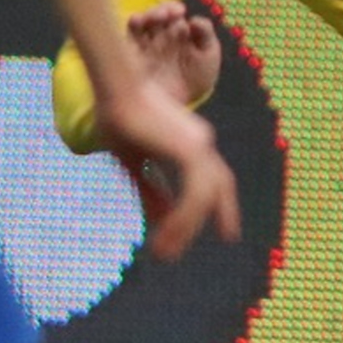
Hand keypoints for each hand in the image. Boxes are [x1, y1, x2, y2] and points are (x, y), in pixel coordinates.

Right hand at [88, 79, 240, 259]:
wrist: (113, 90)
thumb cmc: (117, 119)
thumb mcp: (134, 162)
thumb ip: (151, 190)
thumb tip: (161, 219)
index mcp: (190, 142)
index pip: (214, 177)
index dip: (221, 201)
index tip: (227, 227)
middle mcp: (200, 142)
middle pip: (218, 185)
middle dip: (223, 212)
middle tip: (229, 237)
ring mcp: (199, 145)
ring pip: (205, 195)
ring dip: (188, 225)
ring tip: (167, 252)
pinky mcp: (190, 150)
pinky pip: (194, 192)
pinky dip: (183, 216)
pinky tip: (167, 234)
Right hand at [125, 0, 220, 105]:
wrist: (177, 111)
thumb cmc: (194, 80)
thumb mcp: (207, 56)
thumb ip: (205, 35)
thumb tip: (193, 19)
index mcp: (175, 33)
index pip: (171, 14)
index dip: (173, 9)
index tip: (180, 12)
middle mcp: (156, 36)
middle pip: (155, 16)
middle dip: (161, 11)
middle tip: (169, 14)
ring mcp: (142, 46)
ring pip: (139, 23)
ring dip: (147, 16)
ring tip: (155, 18)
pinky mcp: (127, 56)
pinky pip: (125, 38)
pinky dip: (131, 28)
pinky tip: (137, 23)